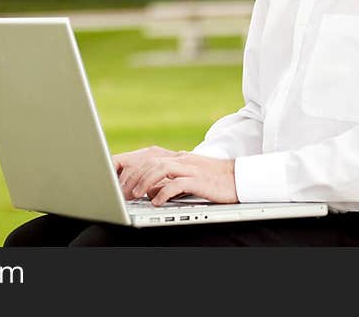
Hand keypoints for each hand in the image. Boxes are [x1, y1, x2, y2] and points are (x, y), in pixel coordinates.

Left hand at [120, 150, 238, 205]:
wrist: (240, 178)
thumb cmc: (213, 180)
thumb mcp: (188, 175)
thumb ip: (169, 178)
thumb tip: (149, 189)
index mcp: (178, 157)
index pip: (148, 157)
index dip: (132, 166)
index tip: (118, 178)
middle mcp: (182, 159)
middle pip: (150, 162)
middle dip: (134, 176)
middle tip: (123, 191)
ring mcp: (191, 168)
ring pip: (160, 169)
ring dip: (144, 181)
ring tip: (135, 195)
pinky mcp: (199, 180)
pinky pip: (177, 184)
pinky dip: (164, 192)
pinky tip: (156, 201)